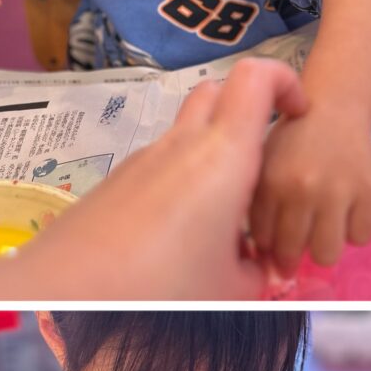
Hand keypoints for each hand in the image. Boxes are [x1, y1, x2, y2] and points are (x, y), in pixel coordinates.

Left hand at [0, 58, 308, 302]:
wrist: (70, 291)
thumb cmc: (165, 288)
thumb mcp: (233, 290)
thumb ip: (258, 272)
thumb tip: (262, 267)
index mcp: (224, 157)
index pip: (256, 79)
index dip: (285, 82)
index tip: (299, 115)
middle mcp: (184, 144)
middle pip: (219, 92)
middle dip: (250, 111)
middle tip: (265, 162)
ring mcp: (147, 158)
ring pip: (190, 131)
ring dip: (216, 154)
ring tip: (226, 217)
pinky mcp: (121, 180)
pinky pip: (165, 164)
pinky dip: (186, 181)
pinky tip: (184, 236)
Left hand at [248, 103, 370, 274]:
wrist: (334, 107)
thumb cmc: (293, 140)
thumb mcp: (264, 165)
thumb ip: (261, 205)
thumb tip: (267, 255)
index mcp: (271, 182)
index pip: (265, 240)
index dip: (268, 248)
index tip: (275, 245)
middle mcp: (303, 189)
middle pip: (294, 253)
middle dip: (293, 255)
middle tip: (299, 243)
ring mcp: (338, 191)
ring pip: (328, 254)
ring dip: (325, 246)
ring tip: (325, 229)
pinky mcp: (370, 191)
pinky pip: (361, 237)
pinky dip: (354, 231)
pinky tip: (348, 214)